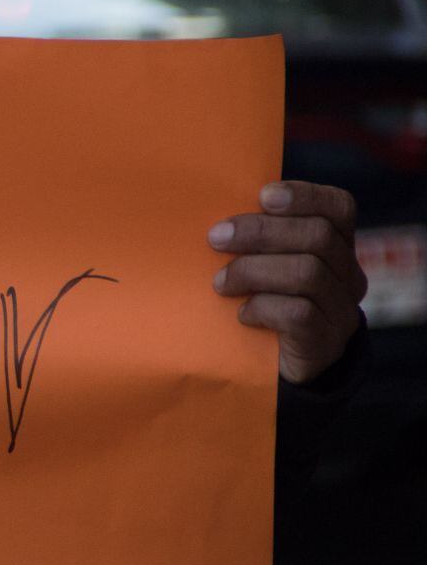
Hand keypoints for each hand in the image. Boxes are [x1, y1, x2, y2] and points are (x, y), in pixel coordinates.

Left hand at [210, 180, 366, 383]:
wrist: (273, 370)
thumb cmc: (260, 303)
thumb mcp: (260, 265)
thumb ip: (255, 240)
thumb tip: (218, 218)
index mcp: (336, 246)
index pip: (338, 208)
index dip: (305, 195)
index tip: (263, 195)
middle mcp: (347, 275)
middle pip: (318, 236)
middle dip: (261, 232)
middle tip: (216, 239)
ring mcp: (340, 310)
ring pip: (308, 272)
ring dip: (253, 271)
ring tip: (221, 283)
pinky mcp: (324, 343)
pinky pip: (298, 314)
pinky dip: (263, 308)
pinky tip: (241, 314)